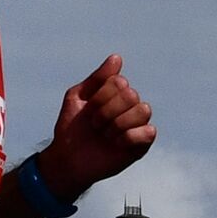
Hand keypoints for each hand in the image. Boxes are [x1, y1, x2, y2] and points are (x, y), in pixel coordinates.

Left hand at [38, 55, 155, 198]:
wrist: (67, 159)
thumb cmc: (71, 127)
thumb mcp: (77, 97)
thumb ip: (97, 78)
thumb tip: (117, 58)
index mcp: (115, 93)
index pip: (119, 82)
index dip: (101, 96)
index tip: (88, 110)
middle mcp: (129, 106)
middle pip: (131, 95)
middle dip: (107, 111)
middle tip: (94, 125)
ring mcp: (137, 125)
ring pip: (143, 110)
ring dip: (117, 124)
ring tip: (104, 135)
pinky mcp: (142, 145)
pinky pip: (149, 132)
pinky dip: (128, 137)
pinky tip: (115, 144)